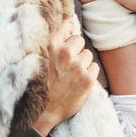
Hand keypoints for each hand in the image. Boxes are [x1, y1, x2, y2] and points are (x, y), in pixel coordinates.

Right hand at [32, 19, 98, 135]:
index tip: (67, 36)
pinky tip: (77, 82)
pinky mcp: (88, 79)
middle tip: (66, 65)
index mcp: (51, 46)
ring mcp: (77, 66)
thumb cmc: (41, 84)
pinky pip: (94, 68)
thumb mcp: (40, 59)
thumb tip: (69, 24)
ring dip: (83, 63)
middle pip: (79, 40)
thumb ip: (54, 42)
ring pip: (88, 55)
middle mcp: (65, 54)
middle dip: (76, 50)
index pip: (66, 25)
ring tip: (71, 76)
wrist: (43, 112)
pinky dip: (89, 74)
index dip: (68, 31)